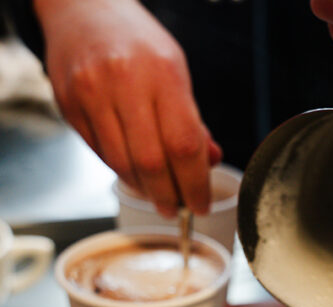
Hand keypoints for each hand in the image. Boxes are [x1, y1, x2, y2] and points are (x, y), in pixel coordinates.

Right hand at [35, 0, 221, 214]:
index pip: (184, 144)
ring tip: (159, 195)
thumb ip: (192, 120)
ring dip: (145, 190)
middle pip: (151, 163)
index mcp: (162, 72)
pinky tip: (135, 173)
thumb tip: (210, 162)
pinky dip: (123, 172)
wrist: (82, 8)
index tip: (200, 203)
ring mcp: (91, 94)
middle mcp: (124, 82)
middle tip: (178, 209)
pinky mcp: (69, 106)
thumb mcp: (176, 70)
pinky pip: (101, 155)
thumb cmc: (136, 43)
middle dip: (169, 195)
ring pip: (122, 165)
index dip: (195, 183)